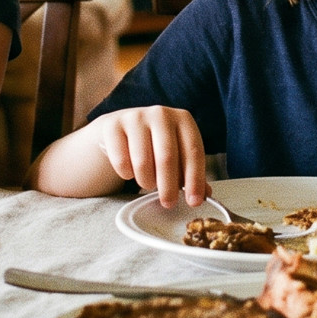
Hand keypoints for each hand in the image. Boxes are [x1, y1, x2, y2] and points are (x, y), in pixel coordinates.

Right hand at [90, 106, 206, 208]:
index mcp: (183, 119)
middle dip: (169, 186)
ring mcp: (135, 117)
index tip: (194, 202)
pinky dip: (127, 173)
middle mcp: (160, 114)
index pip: (193, 151)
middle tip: (168, 203)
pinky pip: (121, 160)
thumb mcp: (176, 153)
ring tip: (148, 184)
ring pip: (142, 161)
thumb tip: (203, 195)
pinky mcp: (113, 126)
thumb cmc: (154, 144)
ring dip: (146, 181)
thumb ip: (190, 173)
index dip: (195, 179)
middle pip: (167, 157)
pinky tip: (130, 172)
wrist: (121, 128)